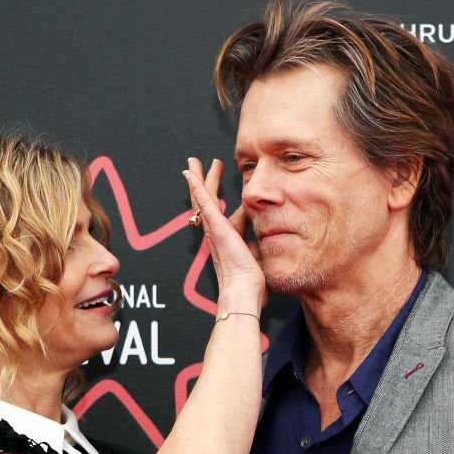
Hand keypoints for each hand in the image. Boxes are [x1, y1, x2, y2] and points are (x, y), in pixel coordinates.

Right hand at [182, 158, 266, 310]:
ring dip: (197, 179)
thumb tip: (262, 224)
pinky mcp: (215, 227)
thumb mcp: (258, 250)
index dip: (222, 197)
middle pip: (207, 201)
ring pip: (202, 198)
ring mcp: (214, 229)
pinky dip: (196, 187)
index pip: (223, 212)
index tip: (224, 186)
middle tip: (201, 166)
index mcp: (226, 239)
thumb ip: (257, 236)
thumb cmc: (251, 280)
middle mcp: (216, 233)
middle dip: (206, 181)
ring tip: (193, 163)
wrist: (245, 290)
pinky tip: (190, 174)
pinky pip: (203, 203)